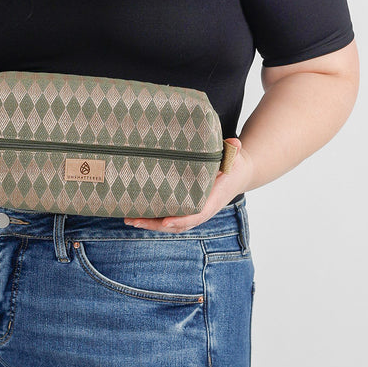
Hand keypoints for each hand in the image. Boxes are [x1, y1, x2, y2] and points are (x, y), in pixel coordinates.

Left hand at [124, 139, 248, 231]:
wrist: (238, 175)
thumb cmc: (234, 165)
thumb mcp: (235, 157)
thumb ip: (233, 151)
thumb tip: (234, 142)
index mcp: (212, 201)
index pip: (196, 214)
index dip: (180, 219)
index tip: (164, 222)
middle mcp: (202, 210)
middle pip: (177, 224)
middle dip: (155, 224)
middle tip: (134, 220)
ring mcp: (193, 211)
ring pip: (170, 224)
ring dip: (150, 224)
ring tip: (129, 219)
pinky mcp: (187, 208)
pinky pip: (169, 217)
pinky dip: (153, 219)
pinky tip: (136, 215)